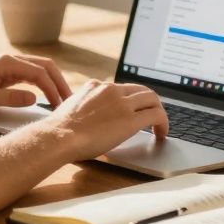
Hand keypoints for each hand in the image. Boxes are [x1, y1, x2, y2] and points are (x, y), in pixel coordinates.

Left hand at [0, 53, 71, 114]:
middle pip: (44, 66)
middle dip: (59, 82)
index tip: (61, 105)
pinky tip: (48, 95)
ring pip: (39, 69)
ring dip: (53, 82)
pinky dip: (43, 84)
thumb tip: (35, 99)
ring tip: (63, 99)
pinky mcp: (6, 74)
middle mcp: (10, 60)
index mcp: (6, 63)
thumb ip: (11, 98)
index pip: (39, 73)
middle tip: (70, 100)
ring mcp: (8, 66)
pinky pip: (30, 75)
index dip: (53, 88)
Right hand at [43, 80, 168, 160]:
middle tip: (152, 115)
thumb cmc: (61, 129)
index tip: (135, 108)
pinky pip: (157, 115)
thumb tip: (86, 112)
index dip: (132, 99)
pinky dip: (164, 123)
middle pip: (141, 90)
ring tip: (160, 125)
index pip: (123, 88)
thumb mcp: (71, 106)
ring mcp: (122, 103)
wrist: (60, 136)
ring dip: (159, 111)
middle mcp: (111, 90)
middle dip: (150, 103)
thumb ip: (84, 103)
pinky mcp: (131, 119)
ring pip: (152, 99)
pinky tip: (162, 133)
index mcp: (96, 86)